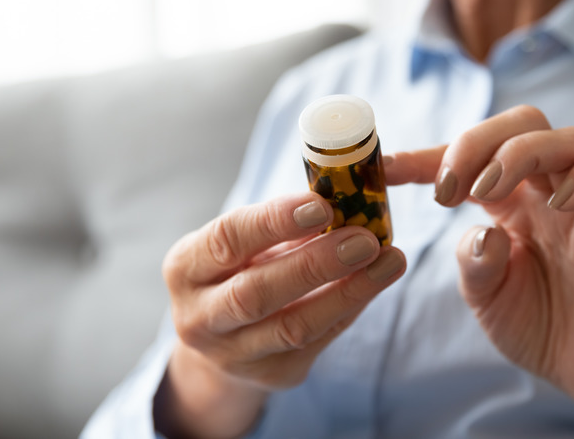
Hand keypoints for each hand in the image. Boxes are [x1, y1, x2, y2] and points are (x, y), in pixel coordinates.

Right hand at [156, 192, 405, 438]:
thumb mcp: (246, 242)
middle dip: (316, 263)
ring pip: (293, 327)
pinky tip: (377, 282)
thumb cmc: (242, 269)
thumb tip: (345, 198)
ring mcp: (233, 353)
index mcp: (185, 268)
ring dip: (347, 291)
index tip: (322, 204)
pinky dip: (351, 307)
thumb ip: (284, 223)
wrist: (223, 340)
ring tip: (388, 261)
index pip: (227, 239)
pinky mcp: (272, 375)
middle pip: (257, 292)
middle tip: (364, 239)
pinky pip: (319, 340)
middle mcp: (199, 317)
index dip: (275, 221)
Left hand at [385, 105, 573, 437]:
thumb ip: (473, 260)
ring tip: (486, 192)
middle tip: (448, 186)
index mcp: (512, 200)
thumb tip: (482, 230)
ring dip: (520, 152)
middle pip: (526, 123)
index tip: (386, 169)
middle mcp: (549, 191)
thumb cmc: (535, 325)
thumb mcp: (484, 295)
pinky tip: (558, 204)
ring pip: (571, 138)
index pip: (473, 155)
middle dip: (479, 140)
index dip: (428, 155)